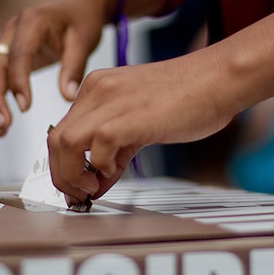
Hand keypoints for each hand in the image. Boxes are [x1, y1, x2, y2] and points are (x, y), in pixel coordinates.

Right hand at [0, 0, 111, 136]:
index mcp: (31, 23)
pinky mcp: (8, 54)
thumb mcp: (83, 41)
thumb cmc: (81, 18)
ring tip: (1, 129)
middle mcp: (12, 31)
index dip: (18, 82)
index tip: (24, 106)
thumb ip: (74, 68)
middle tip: (4, 124)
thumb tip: (67, 97)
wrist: (77, 4)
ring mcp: (6, 42)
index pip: (18, 55)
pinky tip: (1, 120)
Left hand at [47, 50, 240, 203]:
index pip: (61, 131)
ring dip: (73, 175)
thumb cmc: (188, 98)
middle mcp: (98, 90)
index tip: (76, 187)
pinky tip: (117, 171)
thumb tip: (97, 182)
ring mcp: (112, 100)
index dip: (63, 166)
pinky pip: (97, 146)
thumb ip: (115, 152)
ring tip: (93, 187)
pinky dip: (101, 167)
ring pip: (64, 142)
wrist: (219, 79)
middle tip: (79, 195)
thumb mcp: (140, 123)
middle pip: (54, 139)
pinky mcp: (131, 115)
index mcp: (97, 88)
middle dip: (61, 176)